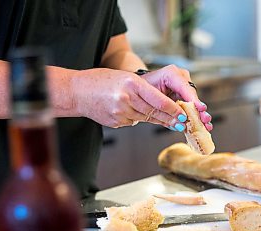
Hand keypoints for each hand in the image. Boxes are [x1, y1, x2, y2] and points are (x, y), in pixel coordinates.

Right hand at [71, 68, 186, 128]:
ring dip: (157, 120)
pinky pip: (133, 122)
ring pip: (145, 118)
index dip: (173, 110)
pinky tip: (134, 113)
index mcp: (132, 83)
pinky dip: (137, 118)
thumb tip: (163, 105)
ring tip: (169, 121)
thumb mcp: (125, 78)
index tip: (183, 115)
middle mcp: (126, 98)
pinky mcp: (116, 122)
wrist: (77, 91)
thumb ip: (143, 90)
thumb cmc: (101, 81)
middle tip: (182, 123)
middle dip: (170, 119)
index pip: (159, 100)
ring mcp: (120, 112)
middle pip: (154, 112)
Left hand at [140, 65, 212, 130]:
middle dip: (199, 110)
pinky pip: (190, 107)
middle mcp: (180, 78)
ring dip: (199, 115)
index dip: (193, 99)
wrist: (138, 87)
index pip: (185, 87)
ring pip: (193, 103)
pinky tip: (201, 125)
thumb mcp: (150, 98)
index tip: (200, 108)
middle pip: (192, 96)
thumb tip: (179, 122)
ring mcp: (184, 87)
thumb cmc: (142, 88)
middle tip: (204, 119)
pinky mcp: (184, 95)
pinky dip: (194, 117)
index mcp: (171, 74)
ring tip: (206, 125)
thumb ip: (164, 109)